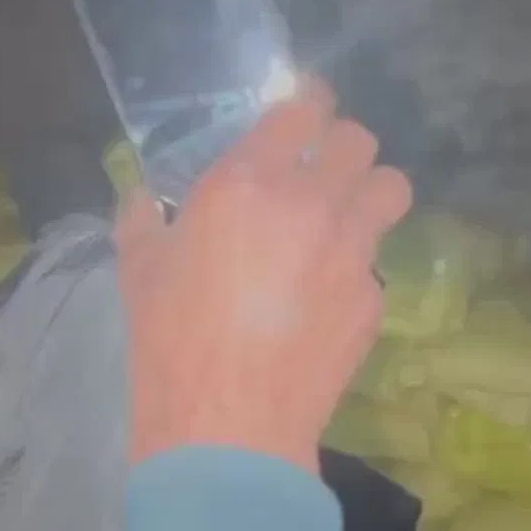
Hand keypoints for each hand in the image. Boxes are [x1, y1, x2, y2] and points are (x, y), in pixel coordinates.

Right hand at [115, 80, 412, 473]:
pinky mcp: (373, 297)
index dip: (308, 104)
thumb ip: (145, 218)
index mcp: (247, 182)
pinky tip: (331, 294)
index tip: (304, 114)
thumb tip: (143, 198)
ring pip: (391, 188)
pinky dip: (359, 266)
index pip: (304, 108)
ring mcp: (351, 250)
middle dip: (342, 147)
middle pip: (358, 140)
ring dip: (371, 192)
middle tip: (323, 171)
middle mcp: (310, 202)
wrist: (225, 426)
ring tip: (350, 215)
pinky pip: (378, 261)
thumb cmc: (169, 340)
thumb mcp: (140, 267)